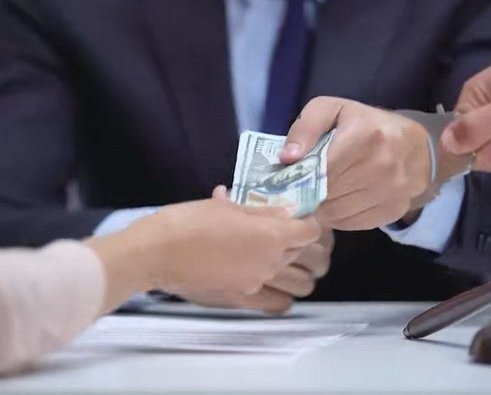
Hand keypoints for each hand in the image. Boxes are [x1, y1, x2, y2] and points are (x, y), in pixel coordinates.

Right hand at [188, 187, 333, 313]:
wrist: (158, 253)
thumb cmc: (190, 221)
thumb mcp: (228, 206)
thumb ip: (262, 211)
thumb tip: (284, 212)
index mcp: (271, 234)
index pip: (312, 231)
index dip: (309, 223)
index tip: (300, 219)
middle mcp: (272, 261)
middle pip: (306, 254)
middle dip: (305, 245)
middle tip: (291, 236)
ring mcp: (259, 283)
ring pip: (301, 283)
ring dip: (300, 272)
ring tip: (288, 263)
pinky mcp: (243, 299)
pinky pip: (278, 304)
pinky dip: (283, 296)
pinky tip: (274, 287)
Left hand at [280, 97, 430, 230]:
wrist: (418, 148)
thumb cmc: (369, 125)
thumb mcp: (335, 110)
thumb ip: (306, 127)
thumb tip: (287, 158)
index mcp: (363, 136)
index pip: (319, 169)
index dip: (300, 176)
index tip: (292, 177)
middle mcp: (381, 165)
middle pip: (326, 193)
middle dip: (309, 192)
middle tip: (302, 187)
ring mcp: (390, 191)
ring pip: (336, 213)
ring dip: (322, 207)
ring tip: (320, 194)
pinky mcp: (393, 211)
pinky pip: (351, 224)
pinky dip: (338, 217)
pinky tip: (338, 202)